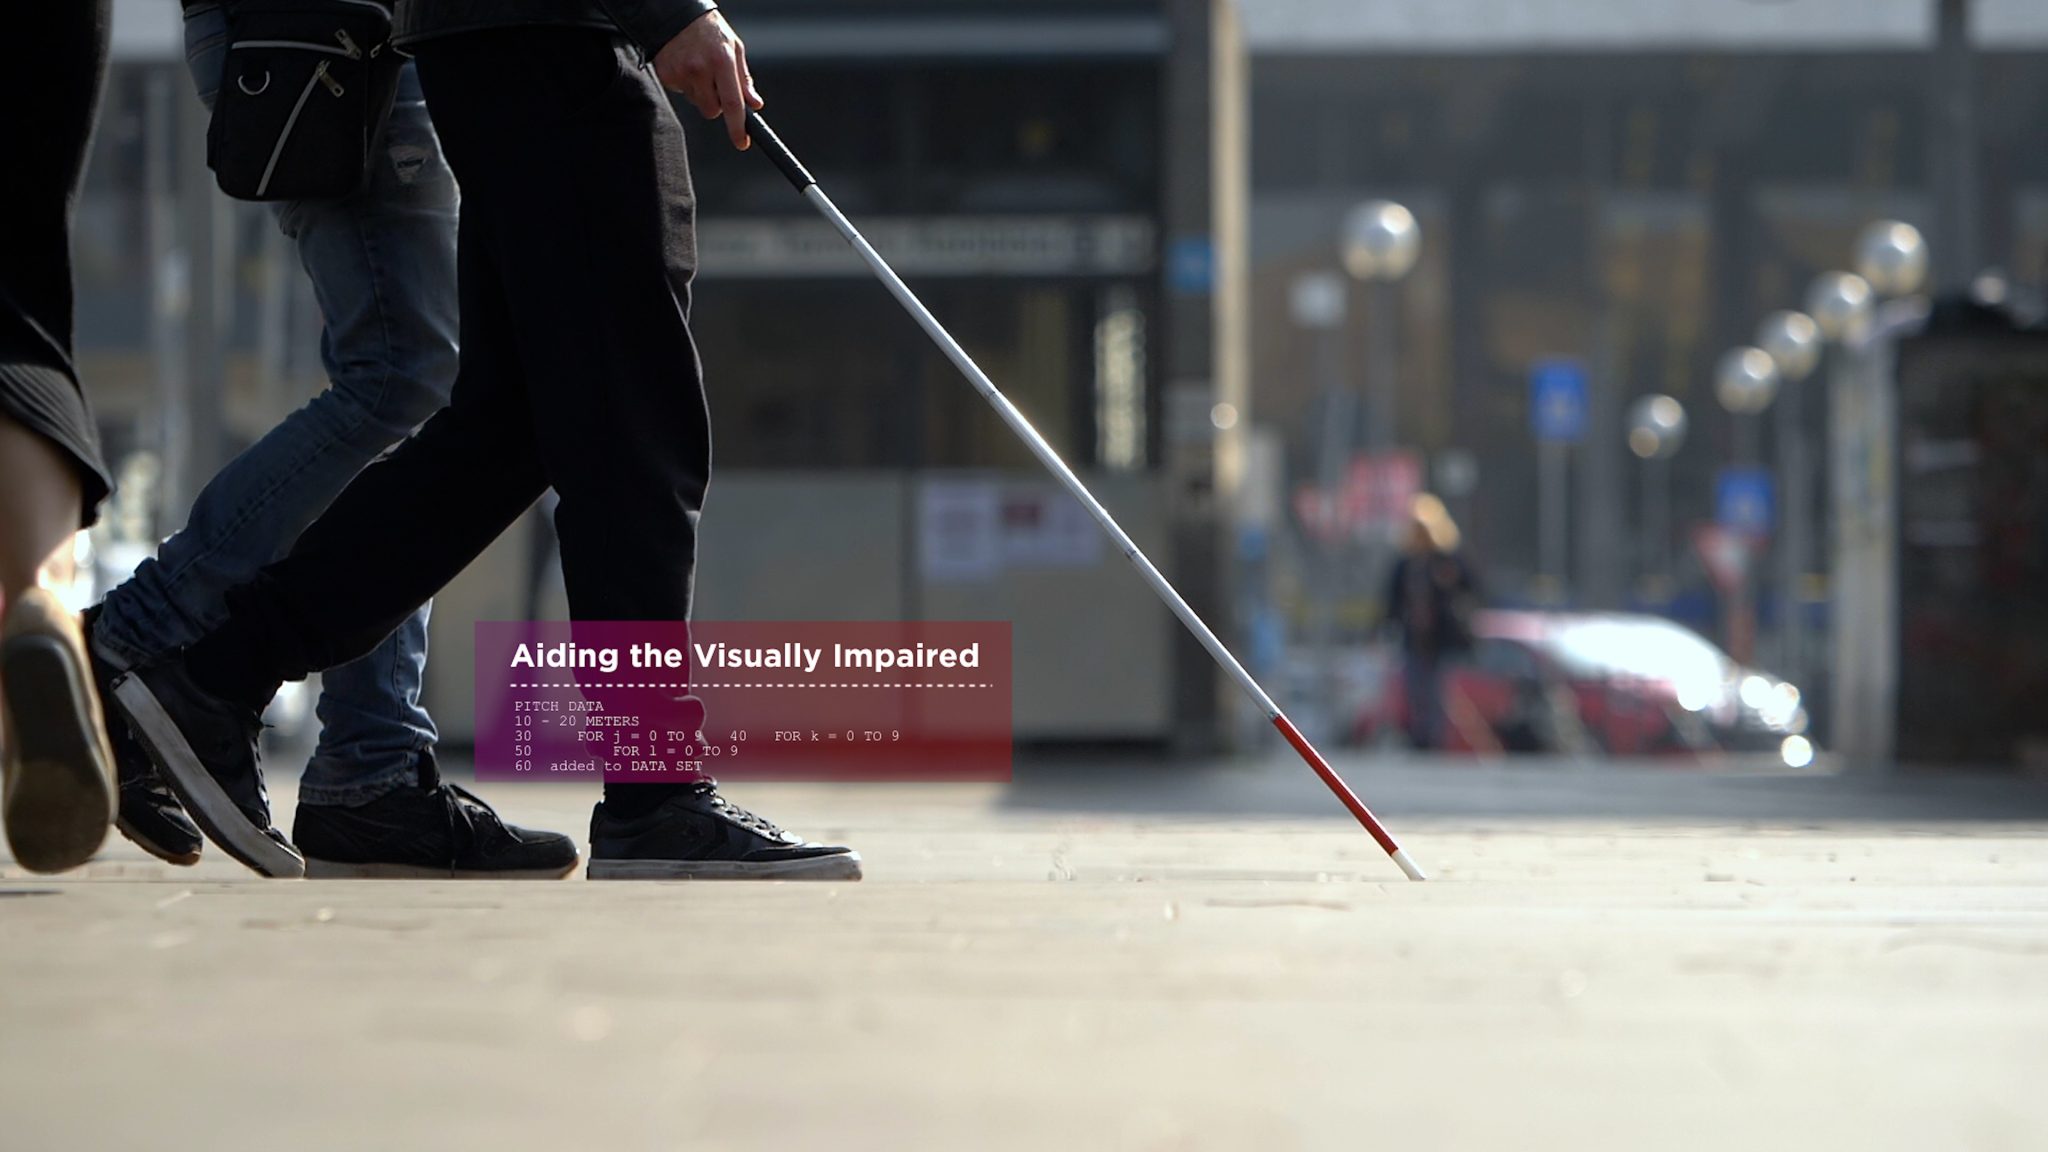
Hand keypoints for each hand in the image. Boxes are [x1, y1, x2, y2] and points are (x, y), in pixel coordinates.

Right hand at [652, 11, 762, 149]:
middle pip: (712, 110)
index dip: (737, 127)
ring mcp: (681, 72)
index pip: (732, 103)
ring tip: (699, 69)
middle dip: (717, 104)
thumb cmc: (710, 30)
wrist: (676, 14)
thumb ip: (744, 78)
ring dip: (701, 94)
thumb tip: (754, 104)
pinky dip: (686, 86)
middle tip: (715, 84)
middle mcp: (701, 68)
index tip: (742, 142)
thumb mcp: (734, 48)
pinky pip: (681, 94)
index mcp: (722, 60)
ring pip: (697, 103)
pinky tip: (686, 67)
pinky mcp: (666, 75)